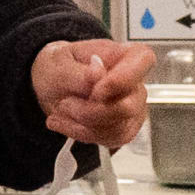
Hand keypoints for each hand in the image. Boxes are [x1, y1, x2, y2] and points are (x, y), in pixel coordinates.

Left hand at [35, 37, 157, 150]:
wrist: (52, 84)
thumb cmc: (61, 67)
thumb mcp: (59, 63)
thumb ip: (79, 72)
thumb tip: (97, 73)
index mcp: (126, 55)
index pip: (142, 60)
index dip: (121, 80)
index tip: (95, 91)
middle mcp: (136, 84)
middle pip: (127, 107)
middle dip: (89, 111)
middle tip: (65, 102)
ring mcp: (133, 109)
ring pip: (117, 129)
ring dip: (81, 123)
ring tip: (61, 108)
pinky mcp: (124, 130)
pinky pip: (109, 139)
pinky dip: (80, 133)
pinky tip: (63, 121)